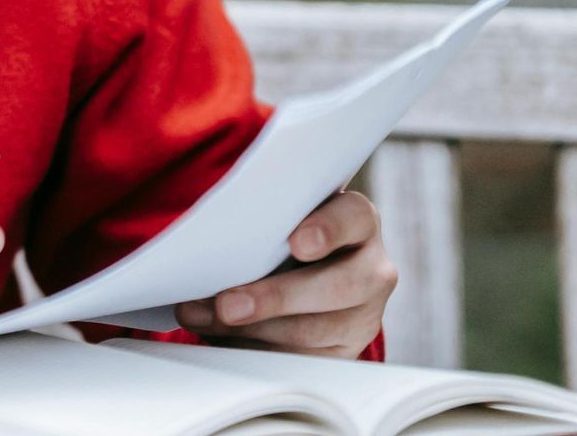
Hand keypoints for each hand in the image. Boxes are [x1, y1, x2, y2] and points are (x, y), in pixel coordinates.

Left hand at [174, 190, 396, 356]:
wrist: (303, 270)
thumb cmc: (281, 232)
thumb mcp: (278, 216)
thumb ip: (260, 220)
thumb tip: (205, 243)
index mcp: (356, 220)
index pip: (354, 217)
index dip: (328, 229)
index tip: (296, 243)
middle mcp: (371, 267)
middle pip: (337, 286)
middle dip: (275, 298)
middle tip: (227, 306)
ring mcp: (365, 314)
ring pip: (317, 331)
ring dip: (255, 330)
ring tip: (207, 319)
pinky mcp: (346, 350)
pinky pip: (304, 359)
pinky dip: (258, 350)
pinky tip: (224, 339)